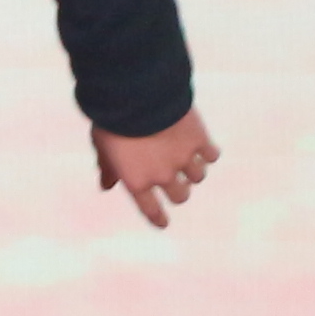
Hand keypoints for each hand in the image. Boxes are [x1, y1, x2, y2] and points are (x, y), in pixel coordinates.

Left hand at [93, 110, 219, 228]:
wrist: (136, 92)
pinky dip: (208, 153)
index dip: (158, 218)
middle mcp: (163, 176)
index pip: (151, 210)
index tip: (164, 223)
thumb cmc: (113, 118)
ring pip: (198, 177)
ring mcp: (183, 159)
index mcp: (137, 181)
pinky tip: (204, 147)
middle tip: (177, 180)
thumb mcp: (102, 146)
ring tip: (188, 158)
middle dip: (179, 189)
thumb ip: (108, 168)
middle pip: (181, 195)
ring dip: (194, 170)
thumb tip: (106, 186)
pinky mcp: (199, 140)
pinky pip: (212, 155)